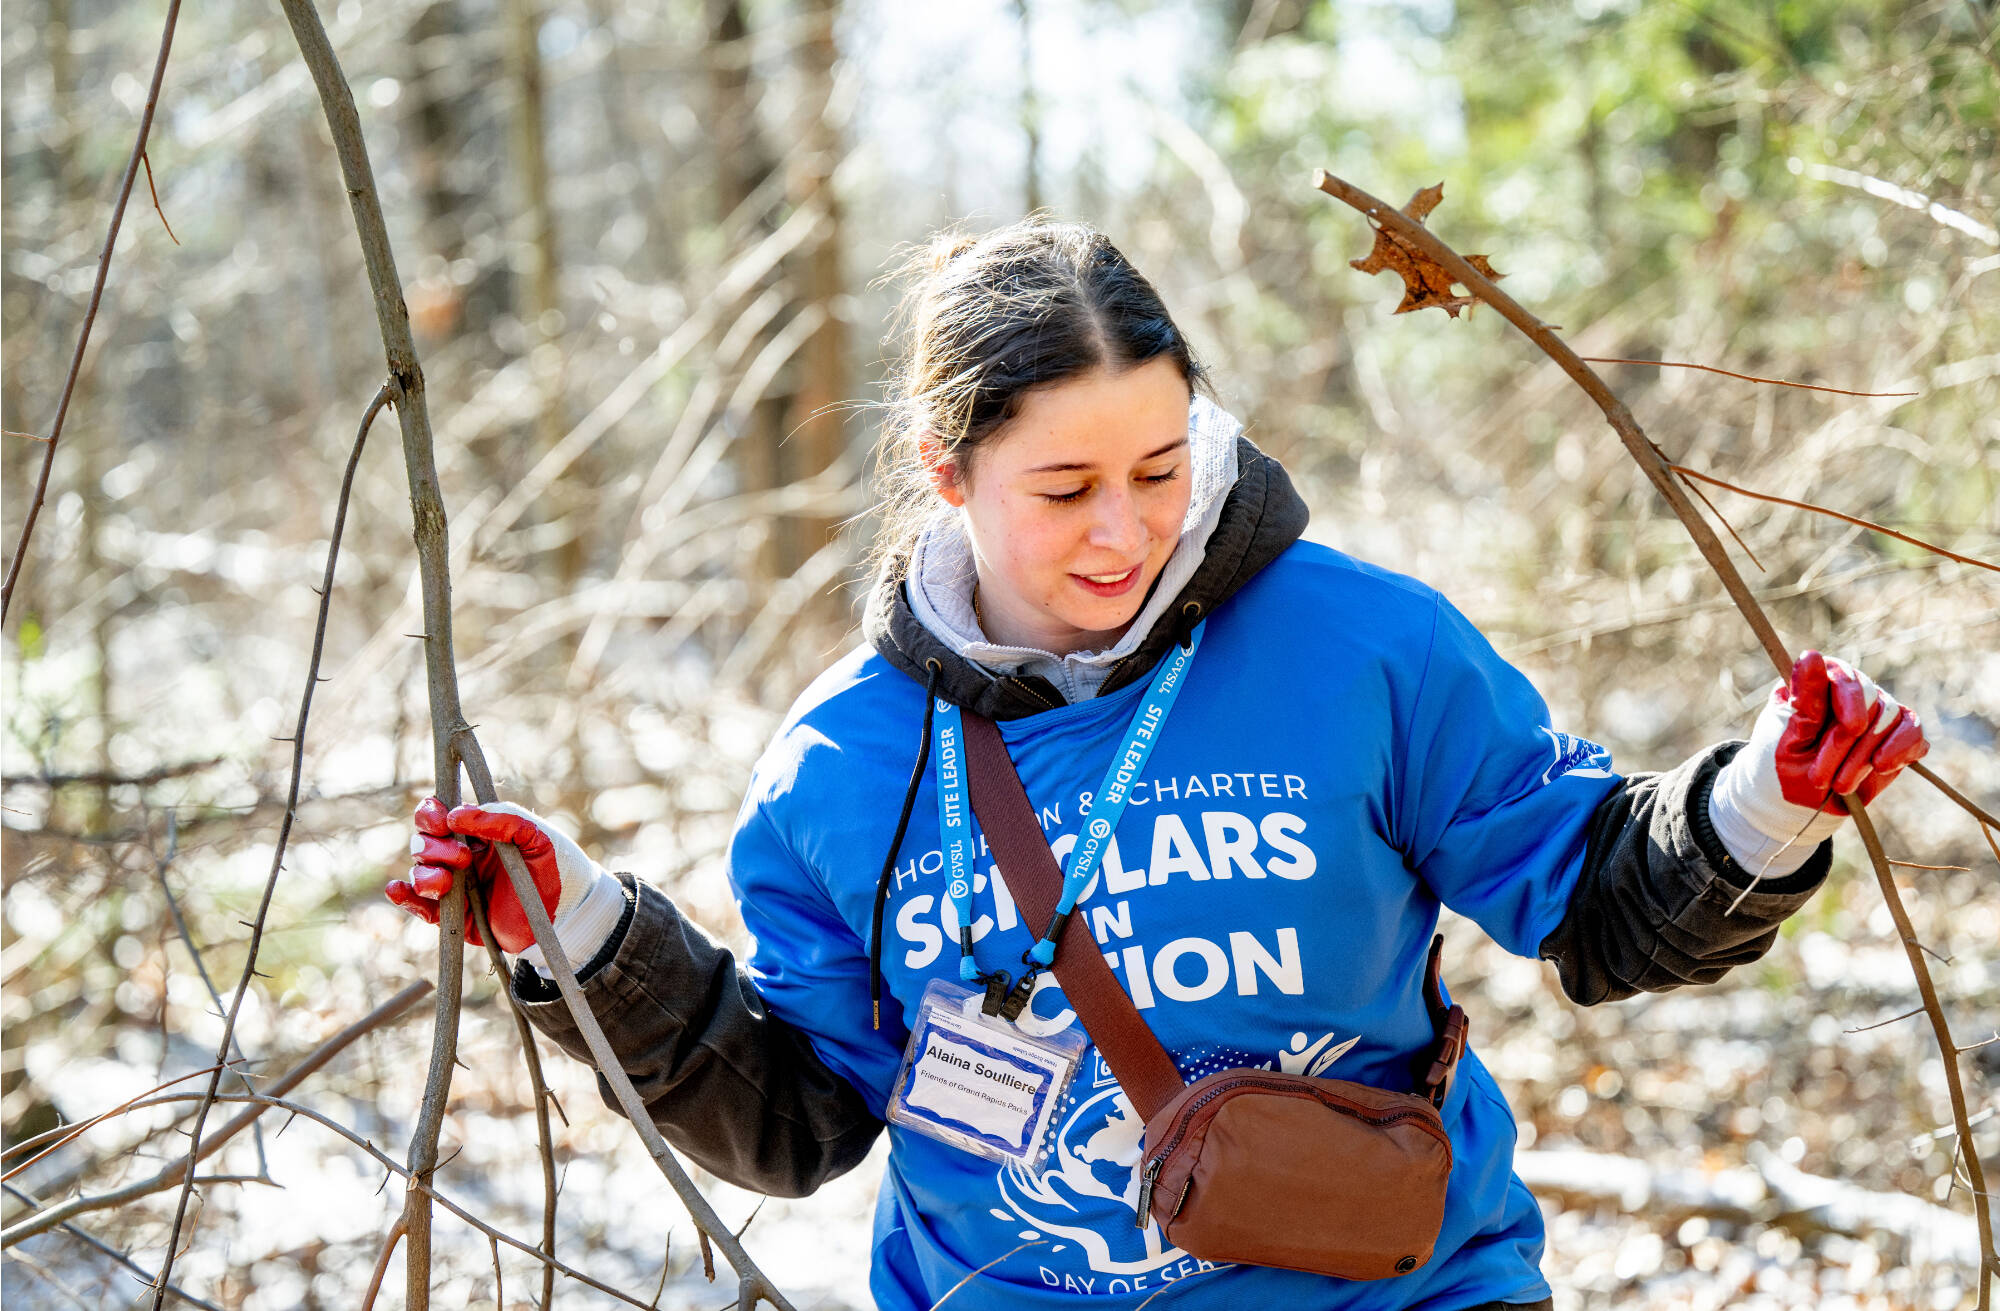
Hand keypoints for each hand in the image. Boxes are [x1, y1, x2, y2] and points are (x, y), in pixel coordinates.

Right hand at [385, 799, 608, 953]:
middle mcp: (460, 854)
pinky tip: (398, 890)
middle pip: (424, 841)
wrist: (563, 916)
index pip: (439, 813)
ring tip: (446, 883)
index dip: (431, 814)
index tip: (443, 823)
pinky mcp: (453, 913)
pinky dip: (404, 896)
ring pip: (420, 871)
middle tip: (464, 858)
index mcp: (477, 831)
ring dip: (425, 873)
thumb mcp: (536, 837)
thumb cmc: (553, 868)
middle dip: (433, 846)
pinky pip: (419, 906)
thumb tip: (458, 815)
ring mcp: (455, 884)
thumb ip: (504, 819)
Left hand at [1766, 650, 1927, 811]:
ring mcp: (1876, 713)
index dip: (1850, 699)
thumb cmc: (1784, 765)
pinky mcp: (1897, 737)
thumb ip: (1806, 701)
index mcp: (1816, 684)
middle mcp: (1850, 692)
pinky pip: (1913, 732)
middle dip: (1848, 743)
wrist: (1799, 802)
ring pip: (1891, 718)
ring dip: (1865, 757)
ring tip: (1840, 785)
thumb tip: (1812, 654)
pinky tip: (1882, 766)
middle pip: (1870, 700)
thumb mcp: (1789, 738)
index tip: (1851, 729)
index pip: (1843, 675)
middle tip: (1821, 778)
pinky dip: (1902, 749)